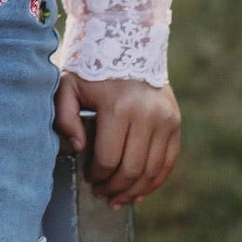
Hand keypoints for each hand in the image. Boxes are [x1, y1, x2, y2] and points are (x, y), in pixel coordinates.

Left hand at [55, 72, 179, 209]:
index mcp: (118, 107)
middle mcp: (147, 115)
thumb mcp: (68, 86)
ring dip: (134, 191)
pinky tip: (138, 193)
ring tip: (117, 199)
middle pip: (131, 170)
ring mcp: (166, 119)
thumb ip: (65, 118)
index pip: (109, 159)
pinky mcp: (175, 122)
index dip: (97, 176)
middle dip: (114, 188)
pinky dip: (154, 182)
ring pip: (152, 171)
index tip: (88, 178)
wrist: (129, 42)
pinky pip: (168, 162)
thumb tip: (80, 149)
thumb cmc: (92, 68)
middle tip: (100, 193)